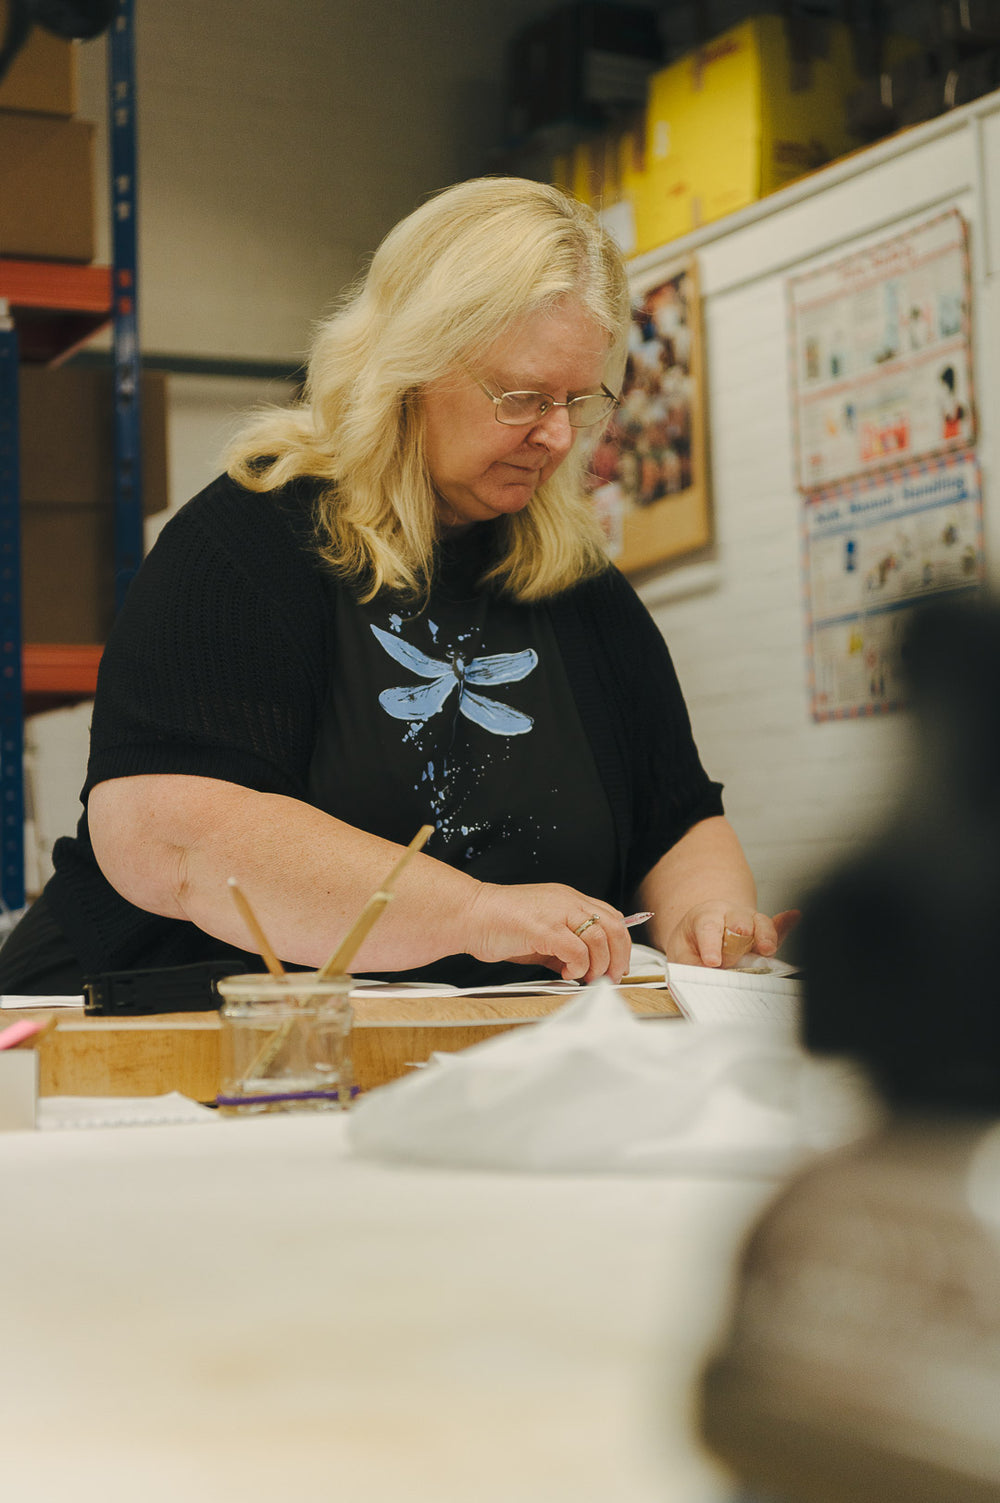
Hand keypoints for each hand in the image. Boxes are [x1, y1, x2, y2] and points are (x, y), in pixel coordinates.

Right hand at [465, 882, 631, 983]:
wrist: (469, 914)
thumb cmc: (498, 924)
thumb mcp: (540, 934)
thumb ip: (562, 947)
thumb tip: (581, 968)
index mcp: (568, 899)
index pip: (610, 917)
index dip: (620, 943)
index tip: (617, 964)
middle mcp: (567, 901)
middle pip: (613, 926)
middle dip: (618, 956)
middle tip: (610, 977)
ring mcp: (556, 913)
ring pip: (599, 938)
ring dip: (599, 964)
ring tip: (586, 978)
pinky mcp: (544, 928)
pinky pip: (576, 950)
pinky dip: (578, 966)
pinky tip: (566, 974)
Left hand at [665, 902, 799, 968]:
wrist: (703, 934)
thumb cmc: (692, 944)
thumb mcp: (682, 955)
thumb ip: (691, 966)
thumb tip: (705, 978)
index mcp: (706, 916)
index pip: (709, 928)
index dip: (711, 945)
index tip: (712, 961)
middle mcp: (731, 915)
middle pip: (738, 923)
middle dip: (737, 939)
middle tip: (733, 959)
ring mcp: (751, 922)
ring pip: (760, 924)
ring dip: (764, 936)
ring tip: (766, 949)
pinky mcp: (766, 933)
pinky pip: (779, 927)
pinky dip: (787, 924)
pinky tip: (794, 916)